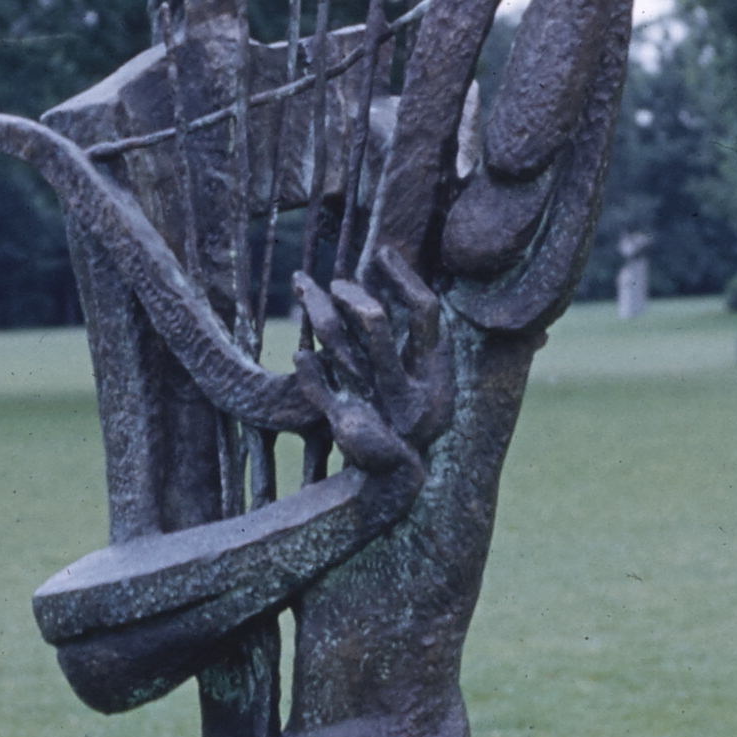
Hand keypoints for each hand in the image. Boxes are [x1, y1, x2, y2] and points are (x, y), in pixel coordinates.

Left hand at [287, 245, 454, 492]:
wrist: (400, 484)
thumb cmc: (414, 421)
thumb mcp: (430, 380)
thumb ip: (421, 339)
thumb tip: (418, 286)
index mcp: (435, 373)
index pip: (425, 310)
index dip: (404, 277)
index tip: (381, 252)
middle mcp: (408, 388)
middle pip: (377, 323)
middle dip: (352, 294)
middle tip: (332, 281)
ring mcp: (377, 406)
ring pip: (341, 348)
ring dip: (319, 314)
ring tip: (302, 286)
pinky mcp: (347, 423)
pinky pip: (322, 391)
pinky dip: (311, 373)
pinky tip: (301, 356)